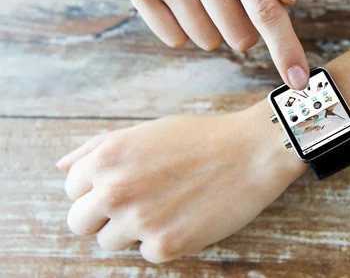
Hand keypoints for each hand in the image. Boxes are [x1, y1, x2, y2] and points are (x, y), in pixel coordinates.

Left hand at [55, 107, 306, 262]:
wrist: (252, 152)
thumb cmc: (201, 138)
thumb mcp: (146, 132)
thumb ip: (97, 147)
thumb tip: (61, 166)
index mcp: (107, 158)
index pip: (72, 189)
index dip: (98, 187)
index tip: (125, 184)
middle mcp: (115, 190)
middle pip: (79, 223)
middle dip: (103, 215)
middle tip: (139, 202)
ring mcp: (139, 221)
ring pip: (110, 242)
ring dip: (133, 229)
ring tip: (167, 206)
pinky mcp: (166, 246)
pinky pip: (147, 253)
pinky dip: (165, 240)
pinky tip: (187, 216)